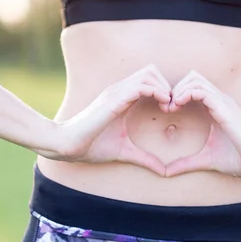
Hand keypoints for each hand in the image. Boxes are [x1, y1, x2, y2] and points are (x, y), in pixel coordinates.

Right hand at [40, 64, 171, 175]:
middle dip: (167, 85)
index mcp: (122, 98)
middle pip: (151, 71)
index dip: (164, 90)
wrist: (68, 146)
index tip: (172, 109)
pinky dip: (157, 91)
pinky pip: (141, 85)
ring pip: (149, 74)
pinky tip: (164, 106)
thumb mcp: (125, 151)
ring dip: (164, 87)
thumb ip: (145, 158)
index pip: (148, 79)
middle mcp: (119, 90)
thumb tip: (164, 171)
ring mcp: (116, 92)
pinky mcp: (114, 99)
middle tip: (172, 106)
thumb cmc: (91, 146)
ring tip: (169, 106)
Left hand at [165, 71, 240, 179]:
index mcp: (217, 108)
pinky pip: (201, 91)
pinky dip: (185, 94)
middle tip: (166, 107)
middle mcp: (221, 101)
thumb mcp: (206, 160)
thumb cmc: (239, 160)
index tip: (167, 110)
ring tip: (170, 107)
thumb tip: (166, 172)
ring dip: (178, 90)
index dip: (177, 93)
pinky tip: (177, 106)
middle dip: (175, 88)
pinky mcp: (224, 109)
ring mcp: (224, 102)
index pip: (194, 86)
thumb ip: (186, 163)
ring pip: (195, 80)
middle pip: (193, 77)